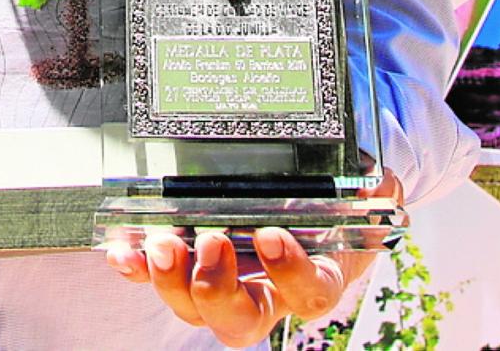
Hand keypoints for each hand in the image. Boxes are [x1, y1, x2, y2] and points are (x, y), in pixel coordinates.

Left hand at [105, 171, 400, 348]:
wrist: (309, 201)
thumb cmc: (332, 200)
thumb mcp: (358, 187)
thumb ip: (370, 184)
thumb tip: (376, 182)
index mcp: (313, 277)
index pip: (308, 292)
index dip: (290, 272)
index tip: (272, 236)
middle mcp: (265, 292)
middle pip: (239, 318)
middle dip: (217, 288)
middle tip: (210, 242)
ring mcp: (224, 283)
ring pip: (194, 304)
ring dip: (172, 280)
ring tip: (162, 244)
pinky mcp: (187, 266)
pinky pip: (158, 278)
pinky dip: (137, 268)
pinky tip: (123, 251)